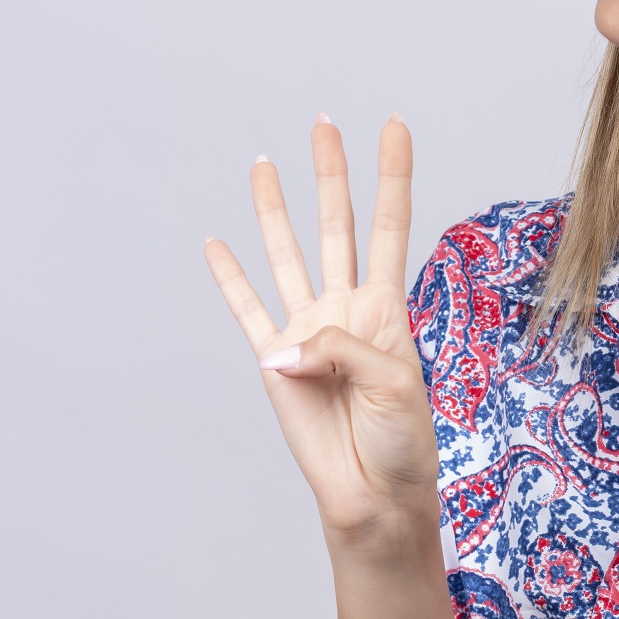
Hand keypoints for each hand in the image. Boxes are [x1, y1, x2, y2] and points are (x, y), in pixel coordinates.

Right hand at [204, 115, 438, 542]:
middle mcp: (346, 311)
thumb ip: (342, 350)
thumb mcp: (392, 385)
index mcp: (386, 310)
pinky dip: (230, 279)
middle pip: (336, 225)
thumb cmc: (401, 442)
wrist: (375, 494)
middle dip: (330, 174)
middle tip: (323, 123)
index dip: (392, 176)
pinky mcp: (275, 364)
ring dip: (275, 210)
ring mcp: (308, 333)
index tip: (395, 125)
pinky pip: (248, 311)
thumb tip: (281, 345)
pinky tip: (217, 245)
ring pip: (288, 255)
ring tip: (265, 164)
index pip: (390, 226)